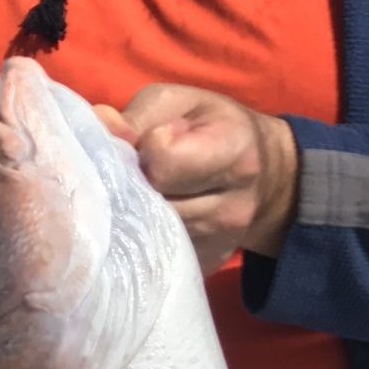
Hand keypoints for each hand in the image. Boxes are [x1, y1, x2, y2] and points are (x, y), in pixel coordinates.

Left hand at [92, 84, 299, 272]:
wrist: (266, 177)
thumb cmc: (212, 128)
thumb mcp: (180, 103)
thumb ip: (138, 116)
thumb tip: (102, 125)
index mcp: (233, 152)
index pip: (163, 161)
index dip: (143, 149)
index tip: (149, 142)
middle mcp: (231, 207)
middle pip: (149, 201)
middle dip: (131, 183)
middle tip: (135, 168)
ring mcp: (218, 243)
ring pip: (146, 231)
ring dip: (132, 209)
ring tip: (142, 189)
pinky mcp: (204, 265)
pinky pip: (153, 253)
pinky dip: (141, 233)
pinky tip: (149, 216)